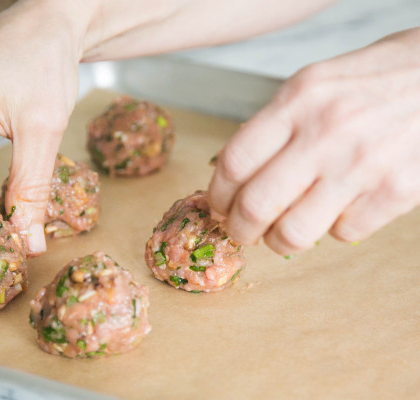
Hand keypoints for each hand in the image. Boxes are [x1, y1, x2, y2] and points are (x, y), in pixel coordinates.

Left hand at [209, 28, 419, 254]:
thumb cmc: (376, 80)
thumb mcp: (315, 84)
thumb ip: (276, 126)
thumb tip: (237, 175)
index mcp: (299, 99)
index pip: (235, 162)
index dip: (218, 195)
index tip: (218, 206)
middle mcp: (326, 132)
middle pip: (256, 205)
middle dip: (239, 229)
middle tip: (241, 233)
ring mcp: (362, 164)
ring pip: (295, 232)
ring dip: (280, 241)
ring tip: (282, 234)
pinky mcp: (396, 191)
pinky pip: (343, 234)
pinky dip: (334, 230)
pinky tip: (339, 210)